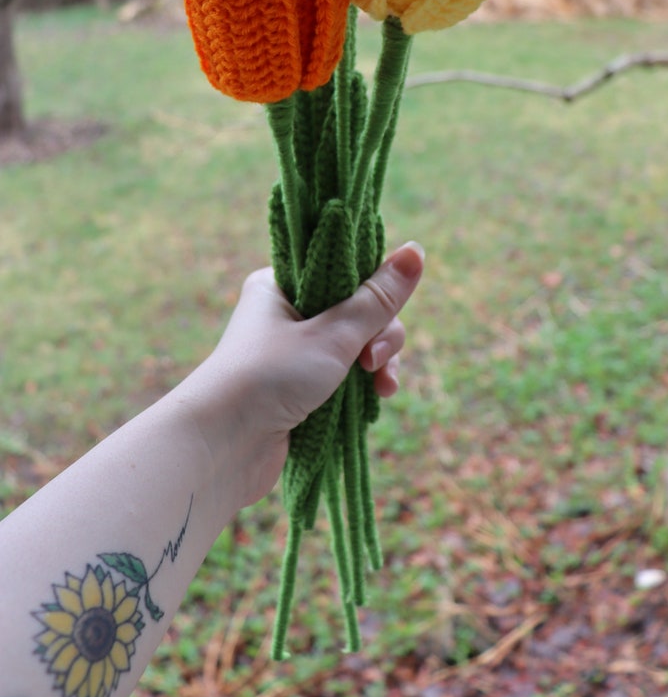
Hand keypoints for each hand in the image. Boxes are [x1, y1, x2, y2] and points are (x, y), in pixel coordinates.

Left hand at [180, 243, 423, 512]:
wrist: (220, 447)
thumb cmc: (270, 376)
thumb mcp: (333, 333)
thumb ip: (378, 298)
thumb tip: (417, 249)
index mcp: (282, 284)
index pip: (345, 271)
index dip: (373, 291)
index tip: (383, 315)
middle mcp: (286, 315)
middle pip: (358, 312)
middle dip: (379, 338)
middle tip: (373, 362)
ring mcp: (293, 355)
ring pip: (356, 349)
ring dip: (375, 367)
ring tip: (379, 390)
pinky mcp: (299, 391)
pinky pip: (344, 380)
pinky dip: (361, 390)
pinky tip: (372, 404)